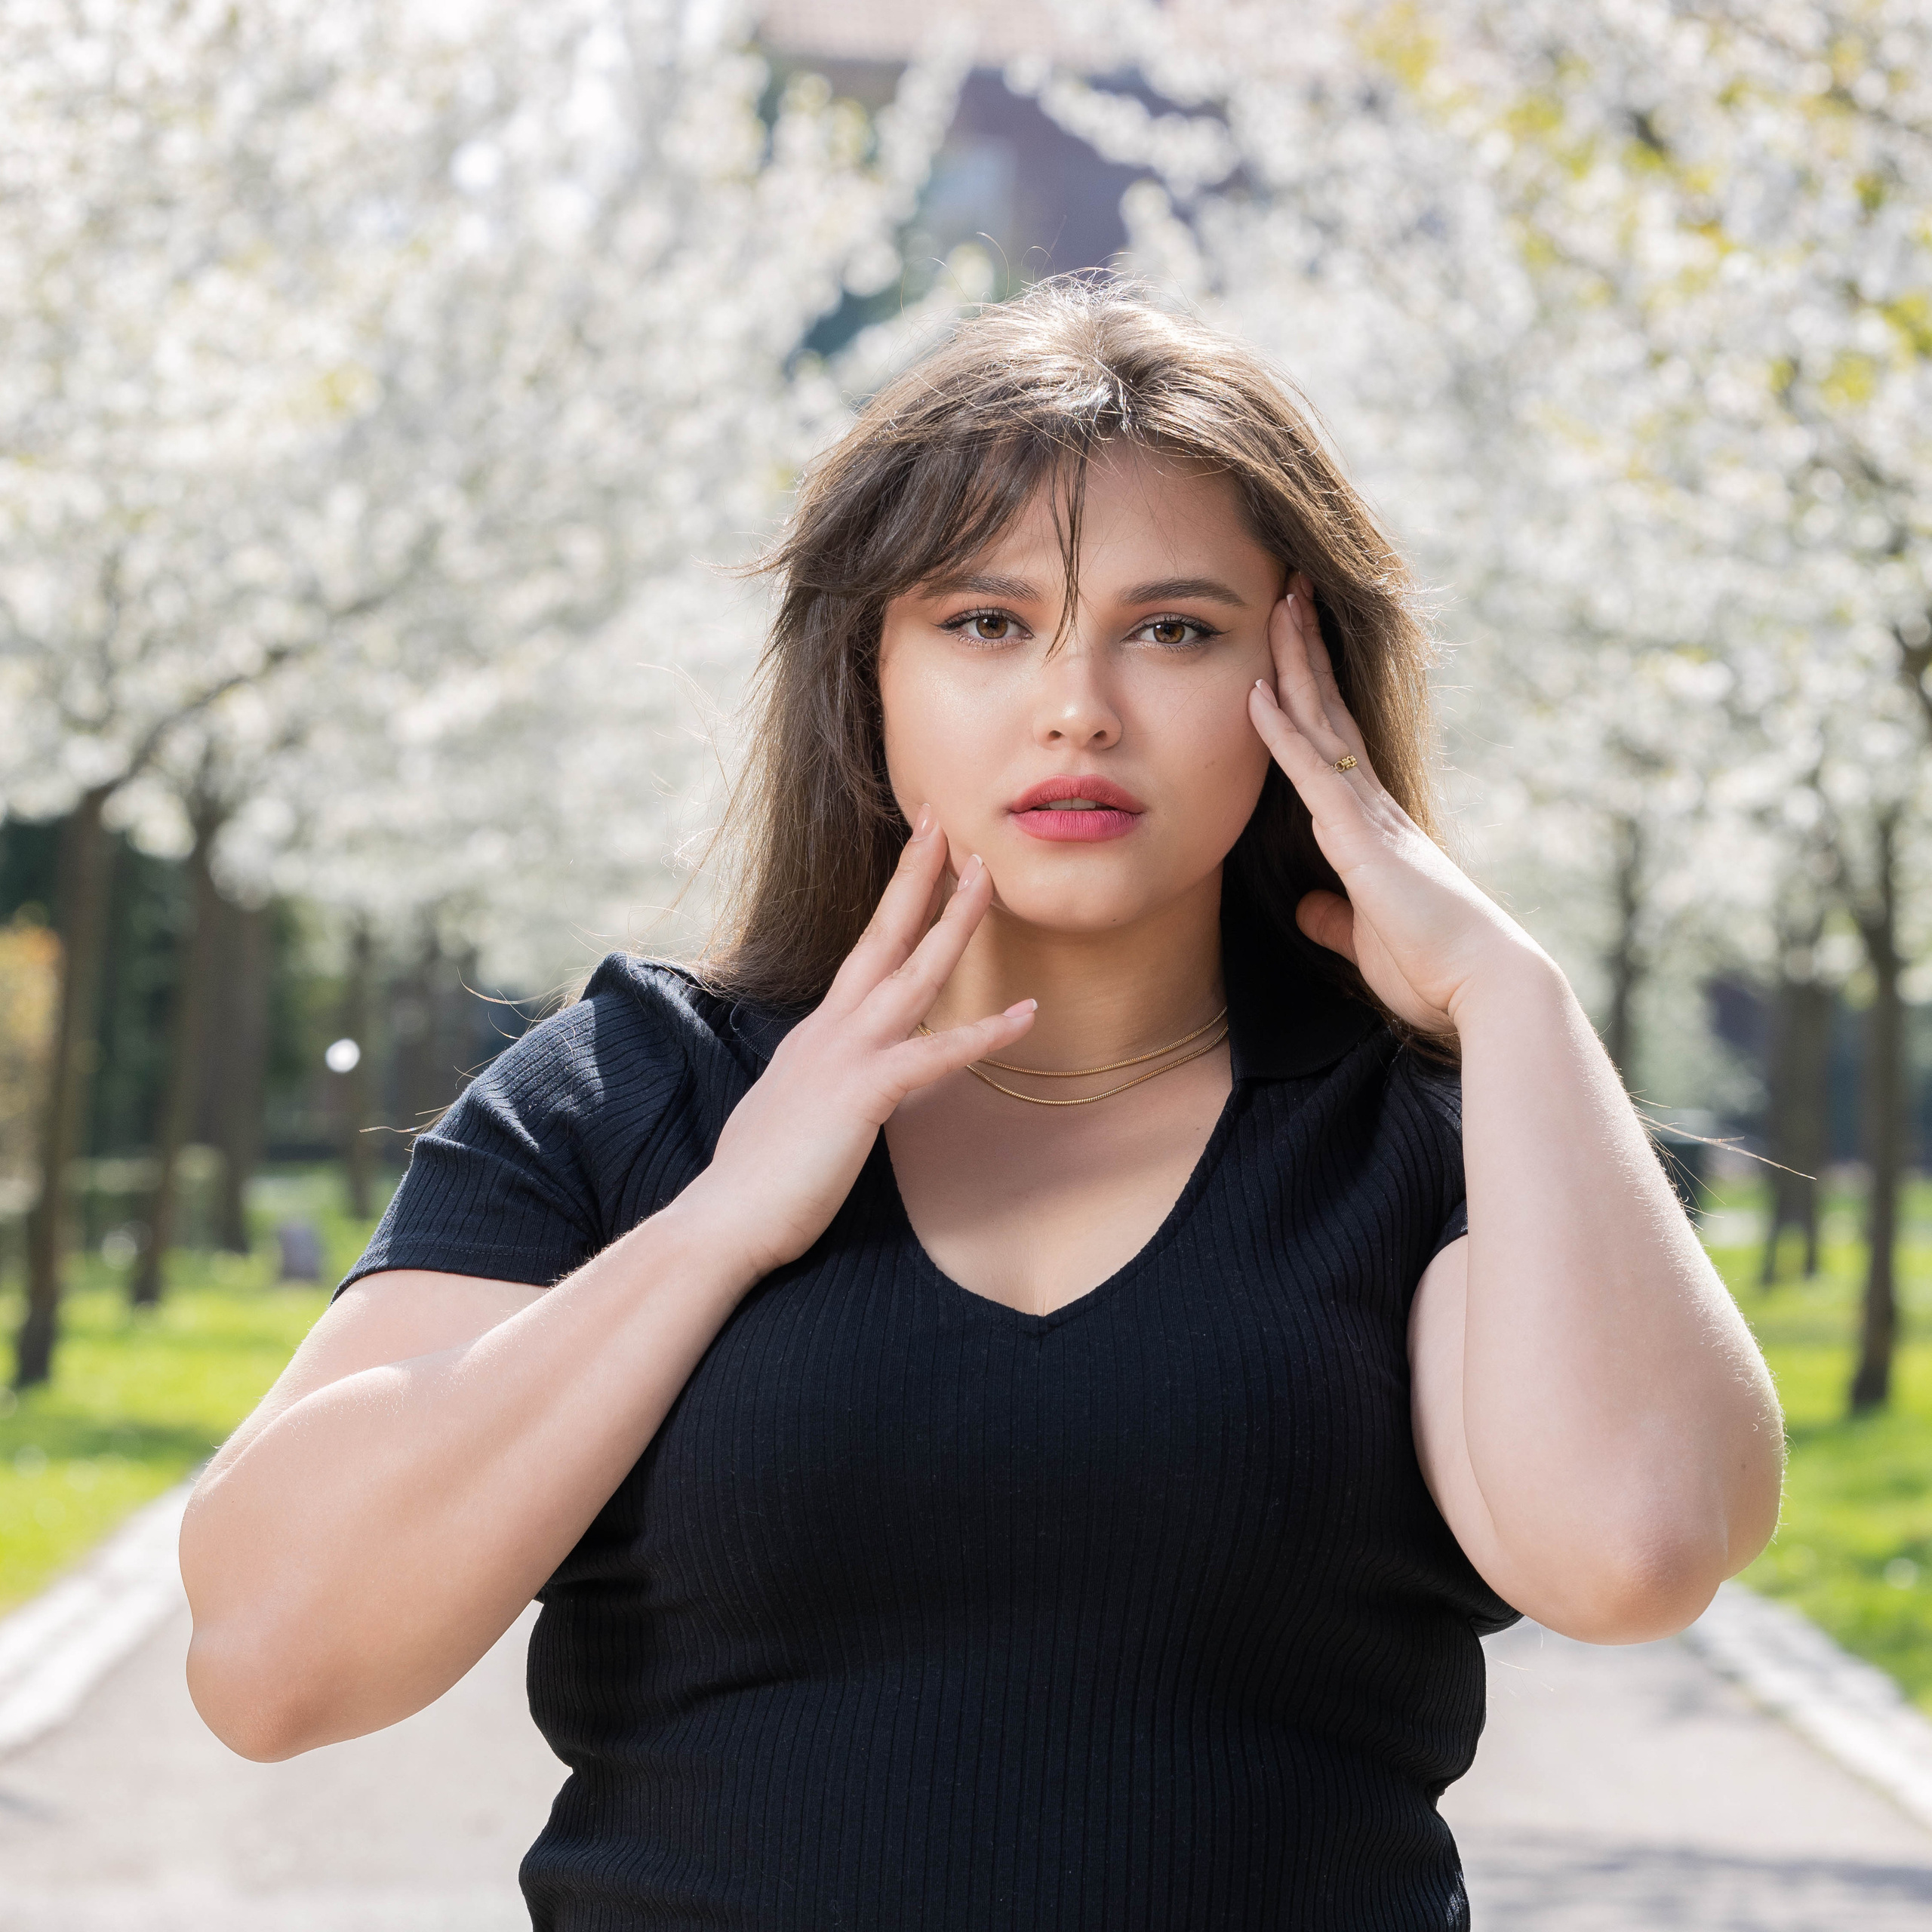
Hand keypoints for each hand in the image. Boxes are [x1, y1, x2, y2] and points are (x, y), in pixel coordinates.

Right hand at [680, 805, 1034, 1279]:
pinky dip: (983, 1033)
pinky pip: (934, 1056)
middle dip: (916, 875)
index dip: (895, 902)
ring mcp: (845, 1057)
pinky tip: (1026, 1015)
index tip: (919, 856)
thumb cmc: (756, 1179)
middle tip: (943, 822)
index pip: (865, 952)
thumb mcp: (792, 1110)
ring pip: (912, 975)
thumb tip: (837, 1081)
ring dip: (953, 924)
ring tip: (989, 878)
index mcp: (819, 1033)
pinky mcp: (861, 1095)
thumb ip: (820, 1082)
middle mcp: (831, 1030)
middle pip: (882, 936)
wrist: (722, 1220)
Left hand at [1245, 576, 1544, 1034]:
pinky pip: (1312, 772)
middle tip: (1289, 591)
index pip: (1336, 742)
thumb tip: (1306, 907)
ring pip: (1322, 723)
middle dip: (1305, 651)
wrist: (1485, 985)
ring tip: (1277, 603)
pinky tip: (1256, 691)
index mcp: (1375, 827)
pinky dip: (1281, 731)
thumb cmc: (1435, 969)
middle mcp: (1374, 807)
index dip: (1313, 691)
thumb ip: (1334, 918)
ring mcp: (1368, 816)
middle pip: (1330, 710)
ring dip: (1294, 663)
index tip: (1295, 644)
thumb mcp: (1366, 939)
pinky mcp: (1360, 840)